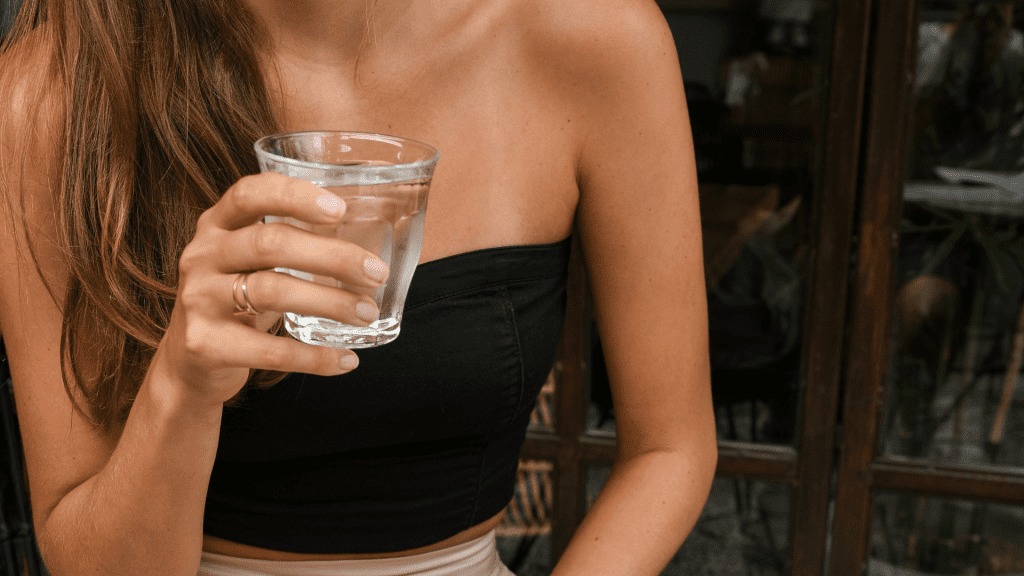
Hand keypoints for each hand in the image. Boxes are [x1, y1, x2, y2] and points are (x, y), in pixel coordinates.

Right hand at [150, 173, 387, 406]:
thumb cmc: (236, 300)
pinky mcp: (204, 345)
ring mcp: (198, 300)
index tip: (341, 210)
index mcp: (217, 225)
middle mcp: (202, 256)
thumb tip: (367, 247)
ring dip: (329, 302)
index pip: (250, 194)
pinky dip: (314, 357)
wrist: (188, 362)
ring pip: (271, 291)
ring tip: (366, 311)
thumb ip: (290, 243)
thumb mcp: (251, 263)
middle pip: (270, 243)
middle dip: (332, 256)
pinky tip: (345, 359)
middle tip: (376, 272)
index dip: (295, 196)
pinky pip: (269, 350)